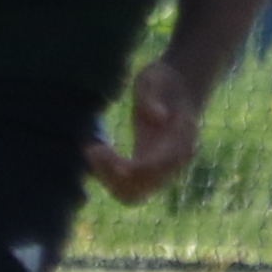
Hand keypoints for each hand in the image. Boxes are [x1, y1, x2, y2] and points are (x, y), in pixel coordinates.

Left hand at [86, 60, 203, 203]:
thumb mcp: (157, 76)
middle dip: (110, 178)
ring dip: (107, 181)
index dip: (124, 168)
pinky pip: (127, 187)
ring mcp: (162, 171)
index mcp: (180, 141)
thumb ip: (153, 94)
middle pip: (139, 190)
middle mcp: (172, 163)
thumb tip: (158, 117)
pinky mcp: (148, 170)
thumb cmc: (165, 79)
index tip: (98, 150)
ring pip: (132, 195)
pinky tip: (95, 151)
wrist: (179, 88)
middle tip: (91, 149)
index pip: (151, 169)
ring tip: (91, 150)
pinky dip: (108, 177)